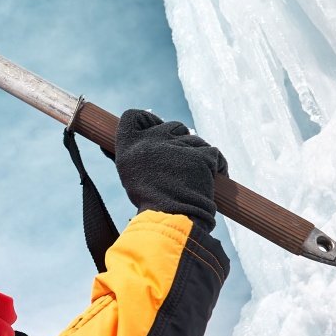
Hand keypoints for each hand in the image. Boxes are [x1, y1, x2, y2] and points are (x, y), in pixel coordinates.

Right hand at [113, 109, 227, 230]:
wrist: (172, 220)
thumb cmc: (150, 202)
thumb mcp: (130, 175)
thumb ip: (132, 154)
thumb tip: (118, 143)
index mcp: (129, 144)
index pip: (133, 116)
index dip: (147, 122)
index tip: (156, 136)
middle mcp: (152, 139)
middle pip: (172, 126)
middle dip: (179, 142)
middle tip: (179, 167)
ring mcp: (179, 145)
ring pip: (195, 140)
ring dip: (197, 155)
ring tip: (192, 179)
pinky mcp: (202, 154)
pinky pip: (214, 153)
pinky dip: (216, 166)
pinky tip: (210, 180)